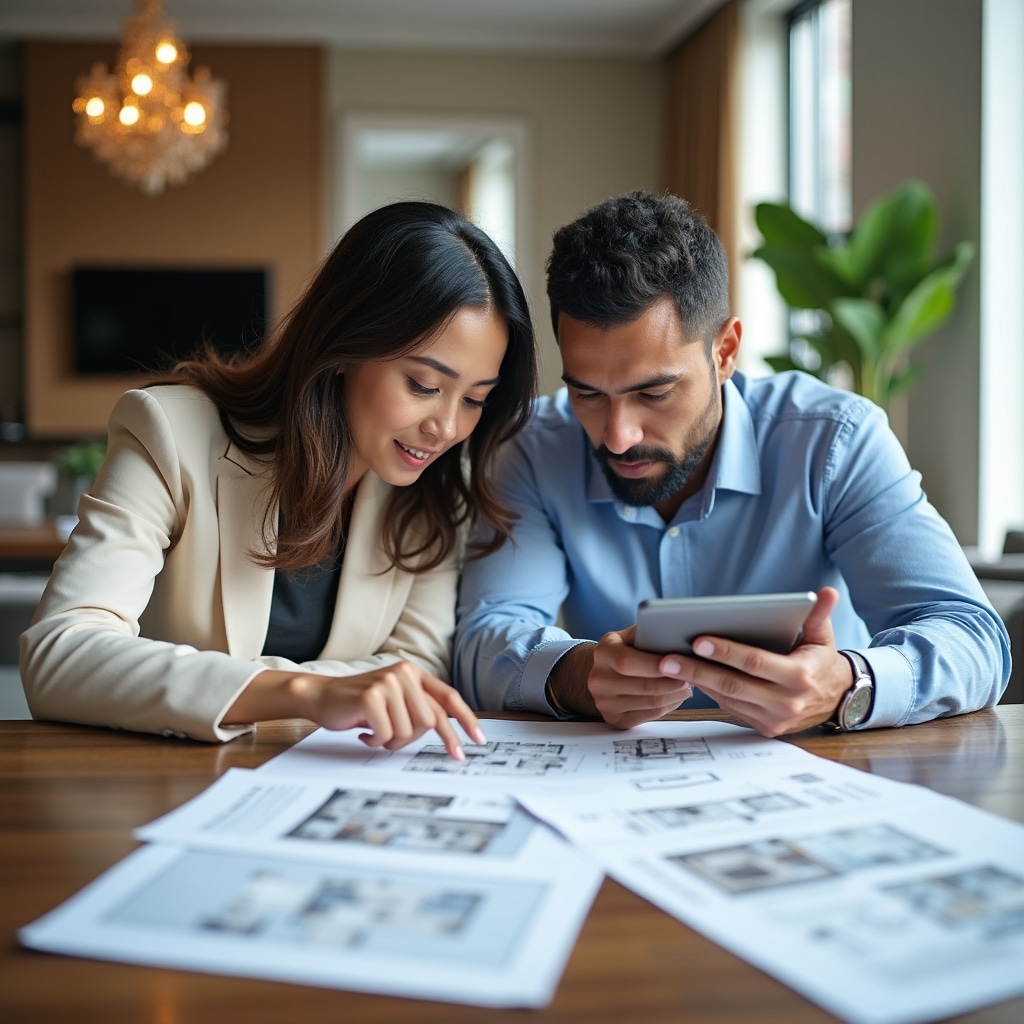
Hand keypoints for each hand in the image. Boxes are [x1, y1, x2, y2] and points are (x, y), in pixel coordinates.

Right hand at [227, 662, 485, 759]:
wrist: (321, 696)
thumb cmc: (360, 705)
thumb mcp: (395, 701)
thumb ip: (419, 709)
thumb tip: (449, 734)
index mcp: (414, 673)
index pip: (449, 698)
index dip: (466, 721)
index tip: (478, 742)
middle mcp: (404, 673)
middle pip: (430, 722)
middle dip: (412, 740)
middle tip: (391, 743)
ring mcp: (388, 682)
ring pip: (408, 731)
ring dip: (391, 742)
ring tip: (374, 734)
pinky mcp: (371, 695)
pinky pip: (386, 734)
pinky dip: (375, 742)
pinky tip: (362, 733)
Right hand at [586, 625, 693, 729]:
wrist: (605, 672)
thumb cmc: (627, 650)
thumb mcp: (631, 635)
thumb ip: (649, 634)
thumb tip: (677, 633)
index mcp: (603, 652)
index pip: (627, 661)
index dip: (654, 665)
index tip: (679, 663)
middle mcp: (598, 679)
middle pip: (642, 686)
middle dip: (671, 682)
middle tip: (692, 675)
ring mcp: (604, 702)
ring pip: (650, 703)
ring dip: (675, 695)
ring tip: (688, 685)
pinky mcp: (614, 719)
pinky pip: (650, 715)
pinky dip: (668, 706)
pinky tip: (676, 696)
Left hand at [659, 587, 848, 735]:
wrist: (837, 700)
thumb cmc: (821, 662)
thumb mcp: (823, 637)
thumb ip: (819, 615)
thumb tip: (827, 592)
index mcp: (800, 676)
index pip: (755, 662)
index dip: (725, 652)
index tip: (698, 640)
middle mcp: (786, 702)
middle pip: (733, 685)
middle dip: (697, 671)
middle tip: (667, 659)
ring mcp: (774, 719)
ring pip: (727, 699)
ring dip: (697, 682)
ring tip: (670, 666)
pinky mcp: (765, 728)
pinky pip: (730, 708)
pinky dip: (709, 692)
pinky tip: (690, 677)